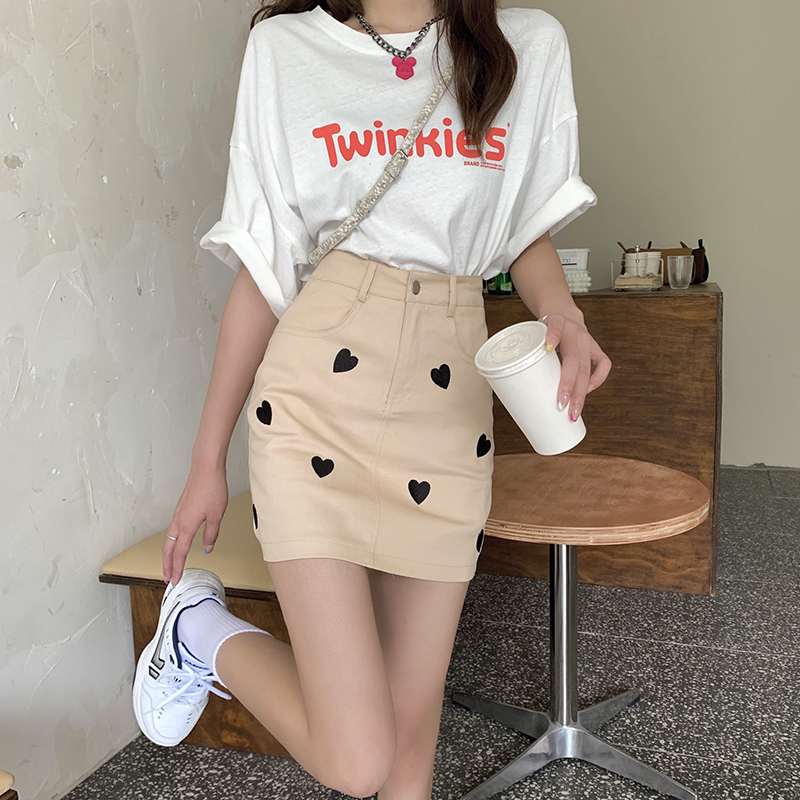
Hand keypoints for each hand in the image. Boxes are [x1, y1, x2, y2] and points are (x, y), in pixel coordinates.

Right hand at [163, 463, 228, 585]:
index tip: (175, 580)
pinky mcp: (181, 509)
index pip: (180, 553)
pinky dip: (171, 542)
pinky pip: (172, 530)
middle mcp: (178, 522)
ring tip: (169, 565)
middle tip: (167, 578)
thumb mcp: (217, 516)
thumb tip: (208, 548)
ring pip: (168, 540)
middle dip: (166, 565)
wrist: (206, 469)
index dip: (177, 569)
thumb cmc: (212, 489)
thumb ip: (211, 535)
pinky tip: (177, 543)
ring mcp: (178, 515)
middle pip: (168, 549)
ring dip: (167, 555)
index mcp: (186, 526)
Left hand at [540, 310, 611, 420]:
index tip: (548, 348)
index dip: (553, 337)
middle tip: (561, 404)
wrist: (561, 312)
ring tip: (573, 410)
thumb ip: (530, 349)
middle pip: (573, 359)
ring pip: (586, 368)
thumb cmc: (544, 328)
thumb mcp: (535, 332)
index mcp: (556, 322)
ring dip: (581, 392)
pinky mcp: (595, 347)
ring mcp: (586, 340)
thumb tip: (518, 384)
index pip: (556, 328)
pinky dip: (597, 379)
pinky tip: (587, 391)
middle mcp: (574, 332)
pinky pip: (603, 364)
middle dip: (568, 384)